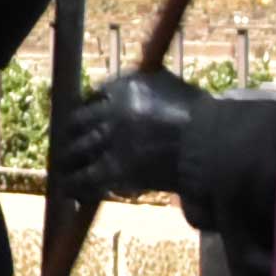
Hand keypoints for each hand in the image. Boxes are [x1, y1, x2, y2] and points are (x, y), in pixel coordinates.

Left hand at [56, 68, 208, 204]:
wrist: (213, 145)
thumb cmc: (200, 117)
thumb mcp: (171, 87)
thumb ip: (147, 87)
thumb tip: (128, 90)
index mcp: (126, 86)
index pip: (94, 95)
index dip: (86, 109)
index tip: (82, 118)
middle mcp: (113, 109)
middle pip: (78, 121)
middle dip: (69, 134)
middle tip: (65, 142)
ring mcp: (113, 139)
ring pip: (77, 149)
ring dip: (67, 159)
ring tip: (62, 167)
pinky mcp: (117, 167)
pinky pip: (87, 177)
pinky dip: (76, 184)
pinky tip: (70, 189)